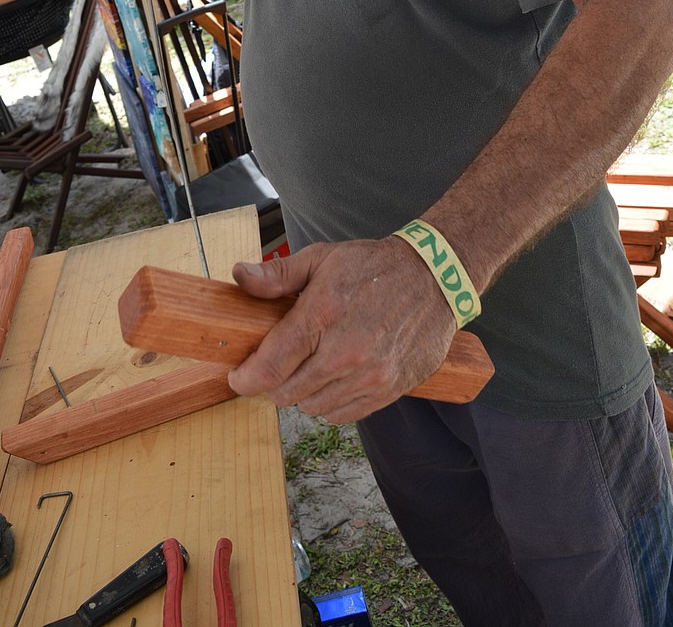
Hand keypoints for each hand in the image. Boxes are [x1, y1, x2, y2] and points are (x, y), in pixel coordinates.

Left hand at [228, 238, 456, 422]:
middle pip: (286, 392)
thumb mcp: (322, 258)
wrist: (434, 278)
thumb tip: (240, 276)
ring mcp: (369, 375)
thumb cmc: (374, 266)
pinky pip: (344, 415)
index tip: (238, 376)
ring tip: (311, 366)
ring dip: (304, 392)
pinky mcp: (390, 390)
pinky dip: (331, 402)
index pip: (269, 366)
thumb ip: (277, 274)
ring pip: (313, 407)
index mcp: (322, 314)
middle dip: (274, 381)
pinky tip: (334, 378)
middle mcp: (344, 352)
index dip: (245, 378)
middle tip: (278, 363)